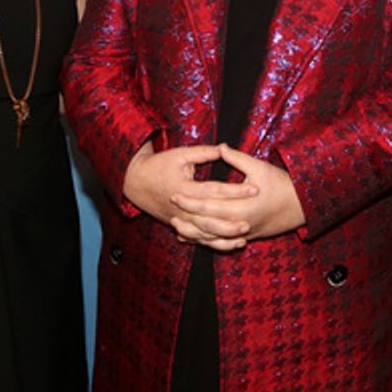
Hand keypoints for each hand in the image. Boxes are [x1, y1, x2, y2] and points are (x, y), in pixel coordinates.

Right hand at [122, 144, 258, 248]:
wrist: (136, 182)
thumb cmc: (160, 165)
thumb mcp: (180, 155)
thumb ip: (203, 153)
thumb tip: (224, 147)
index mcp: (184, 188)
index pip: (214, 191)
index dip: (235, 190)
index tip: (255, 189)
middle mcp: (182, 208)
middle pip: (209, 219)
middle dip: (230, 221)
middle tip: (251, 220)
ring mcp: (180, 220)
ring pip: (204, 234)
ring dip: (224, 236)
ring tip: (244, 235)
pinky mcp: (180, 225)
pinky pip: (199, 239)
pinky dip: (215, 243)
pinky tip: (232, 244)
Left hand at [168, 145, 304, 247]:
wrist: (302, 206)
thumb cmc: (282, 184)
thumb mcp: (260, 168)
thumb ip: (238, 159)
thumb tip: (221, 147)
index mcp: (242, 207)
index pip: (209, 205)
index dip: (190, 199)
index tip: (174, 192)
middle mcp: (241, 224)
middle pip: (206, 224)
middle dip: (187, 215)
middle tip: (170, 205)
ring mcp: (243, 233)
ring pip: (212, 238)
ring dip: (192, 233)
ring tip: (175, 225)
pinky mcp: (246, 236)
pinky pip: (221, 242)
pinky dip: (205, 240)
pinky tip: (192, 237)